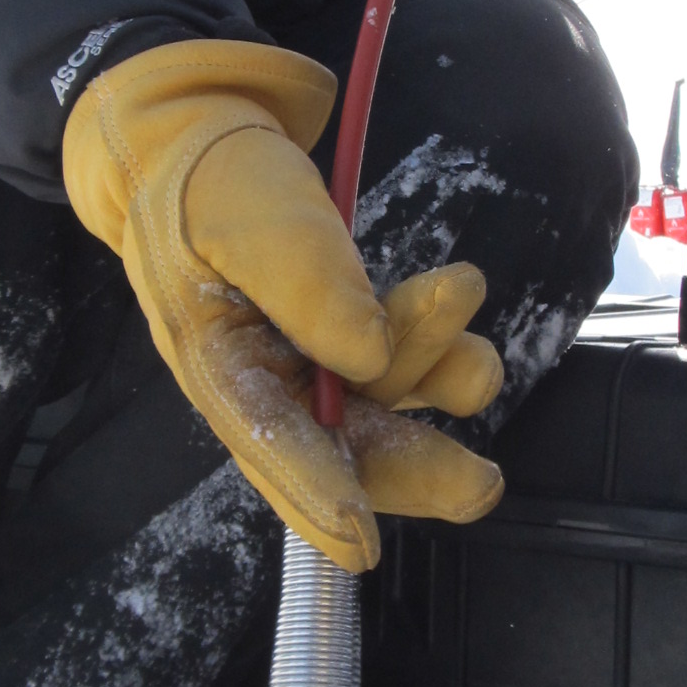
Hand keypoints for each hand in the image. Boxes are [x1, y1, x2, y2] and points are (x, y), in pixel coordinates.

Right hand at [61, 39, 502, 569]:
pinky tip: (458, 298)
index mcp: (219, 369)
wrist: (205, 141)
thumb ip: (303, 284)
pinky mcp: (354, 341)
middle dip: (414, 470)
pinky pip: (410, 368)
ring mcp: (316, 369)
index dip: (317, 495)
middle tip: (482, 484)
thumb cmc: (210, 183)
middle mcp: (271, 387)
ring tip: (462, 288)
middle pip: (345, 455)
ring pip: (390, 409)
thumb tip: (370, 360)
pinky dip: (443, 347)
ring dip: (439, 374)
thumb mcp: (246, 219)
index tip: (363, 545)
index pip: (268, 443)